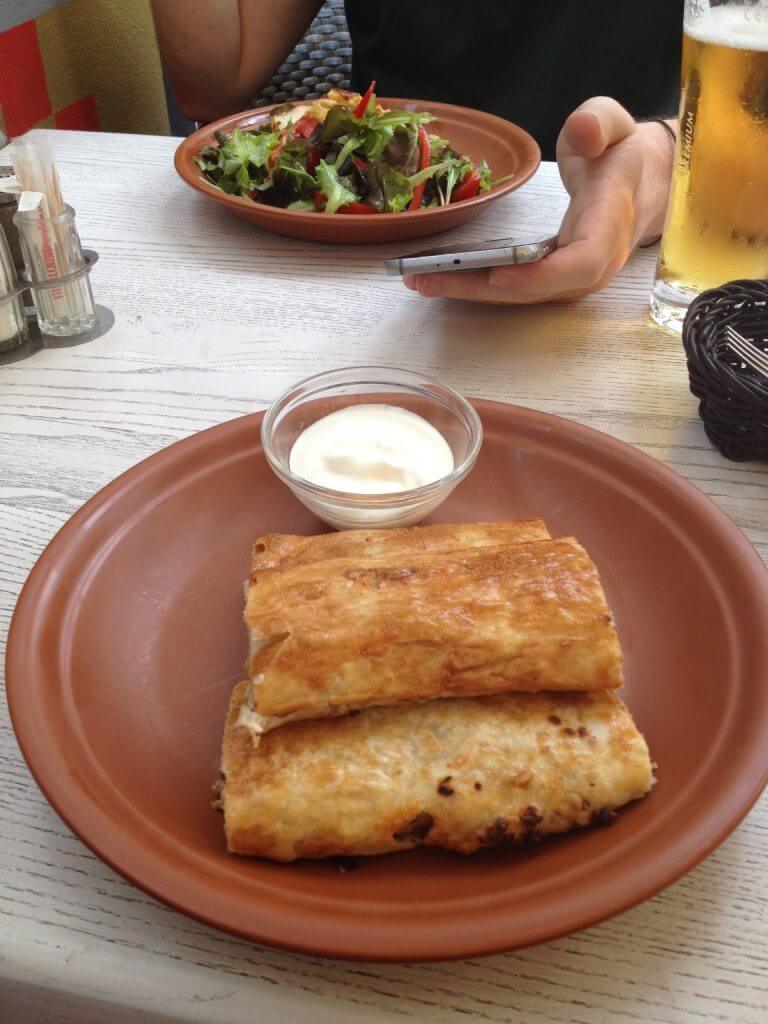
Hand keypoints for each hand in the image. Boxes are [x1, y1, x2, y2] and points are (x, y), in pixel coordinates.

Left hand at [403, 97, 674, 303]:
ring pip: (522, 297)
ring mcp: (572, 278)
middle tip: (426, 279)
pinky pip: (515, 290)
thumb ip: (599, 122)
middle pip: (539, 291)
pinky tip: (437, 275)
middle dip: (481, 290)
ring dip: (469, 292)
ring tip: (418, 280)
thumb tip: (583, 133)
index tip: (499, 277)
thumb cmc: (619, 154)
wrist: (640, 186)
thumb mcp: (614, 124)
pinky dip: (476, 286)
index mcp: (610, 223)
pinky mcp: (553, 281)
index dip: (541, 276)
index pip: (582, 263)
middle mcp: (593, 263)